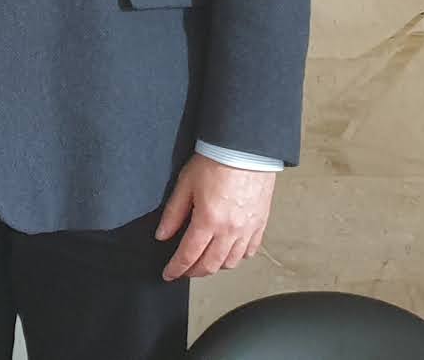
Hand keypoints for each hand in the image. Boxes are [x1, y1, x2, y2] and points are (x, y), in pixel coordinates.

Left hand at [154, 153, 276, 280]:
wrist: (246, 148)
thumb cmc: (216, 160)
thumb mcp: (185, 184)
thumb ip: (173, 213)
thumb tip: (163, 235)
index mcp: (208, 221)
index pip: (189, 256)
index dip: (176, 269)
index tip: (169, 274)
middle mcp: (230, 230)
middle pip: (210, 265)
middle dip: (194, 272)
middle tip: (184, 270)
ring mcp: (248, 229)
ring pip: (231, 262)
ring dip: (215, 266)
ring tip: (205, 261)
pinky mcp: (260, 223)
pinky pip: (249, 251)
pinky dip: (237, 257)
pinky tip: (229, 252)